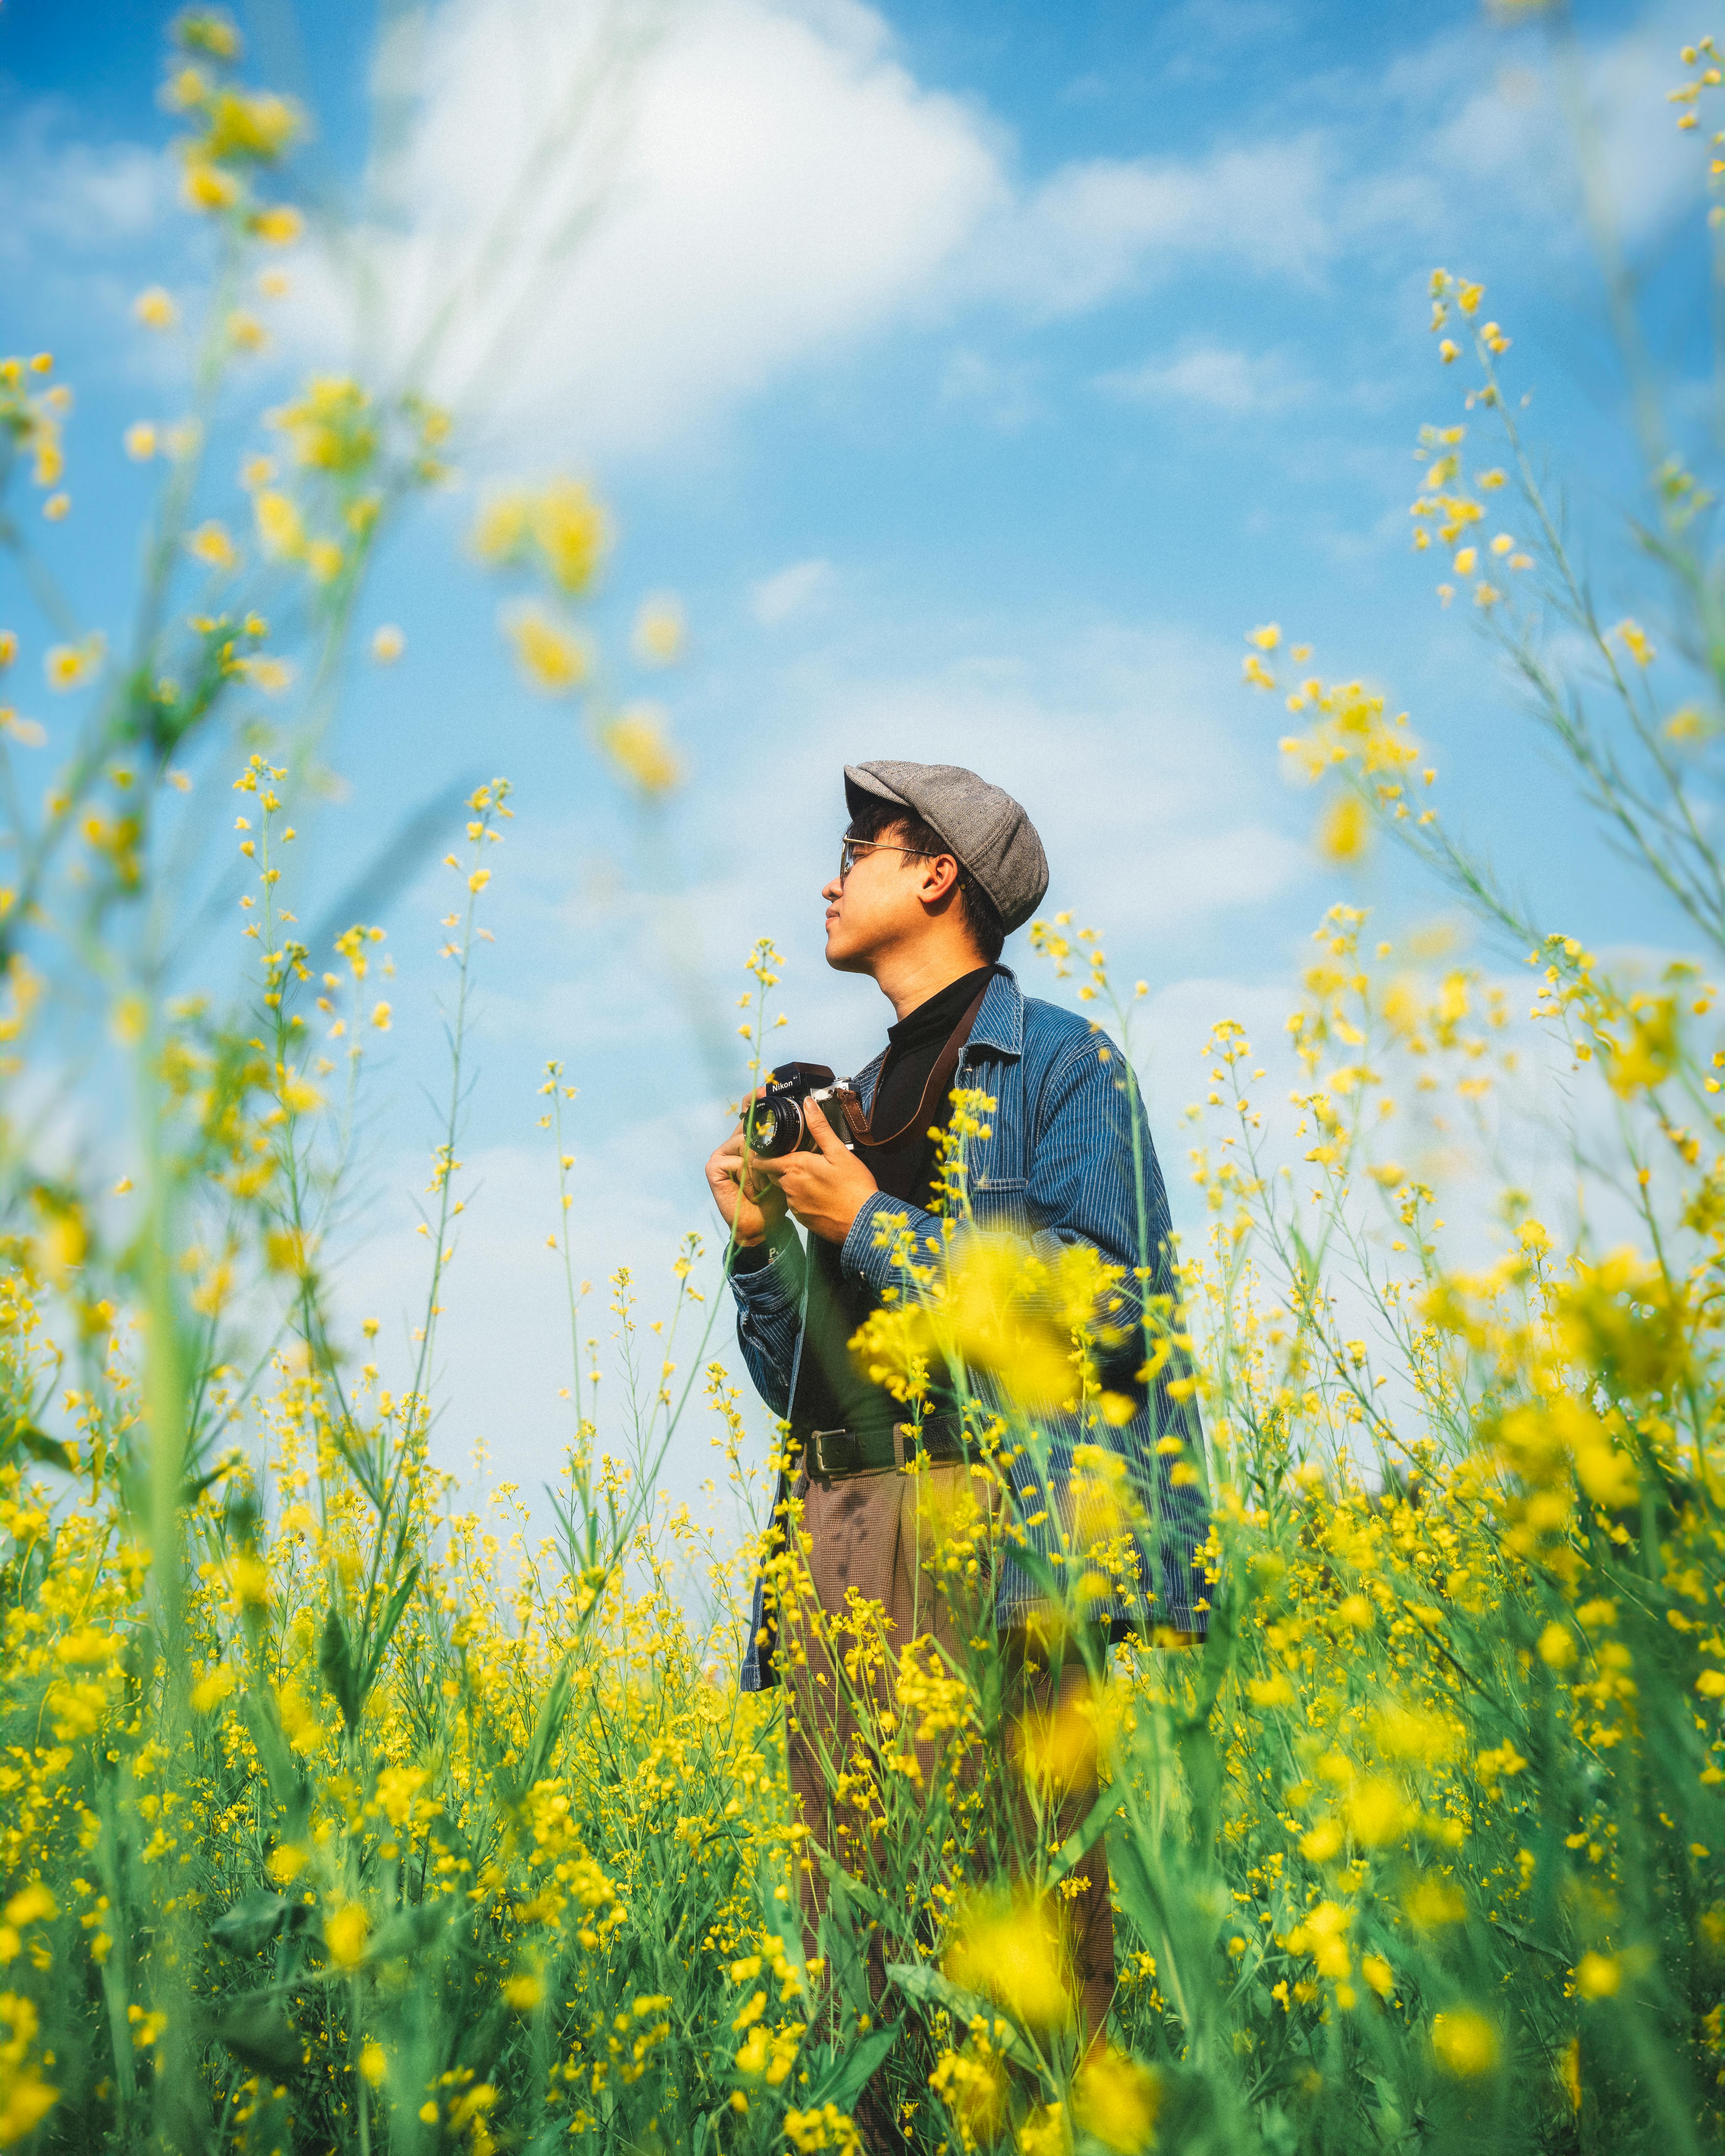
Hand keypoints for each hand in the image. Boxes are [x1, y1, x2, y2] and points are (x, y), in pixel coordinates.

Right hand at [705, 1092, 789, 1247]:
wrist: (763, 1225)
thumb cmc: (775, 1196)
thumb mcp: (787, 1166)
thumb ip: (788, 1145)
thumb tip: (803, 1118)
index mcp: (750, 1141)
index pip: (750, 1113)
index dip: (755, 1100)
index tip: (766, 1088)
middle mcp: (734, 1144)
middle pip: (747, 1126)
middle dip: (763, 1140)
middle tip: (773, 1161)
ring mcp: (722, 1155)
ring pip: (744, 1144)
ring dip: (758, 1167)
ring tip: (764, 1186)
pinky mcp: (714, 1167)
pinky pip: (734, 1160)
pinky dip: (747, 1175)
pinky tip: (752, 1190)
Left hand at [755, 1095, 879, 1245]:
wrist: (863, 1224)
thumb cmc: (853, 1187)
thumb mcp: (838, 1152)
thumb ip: (820, 1128)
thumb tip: (808, 1103)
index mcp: (794, 1168)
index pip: (762, 1161)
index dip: (761, 1154)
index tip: (769, 1149)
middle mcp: (788, 1187)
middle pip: (773, 1173)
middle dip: (780, 1166)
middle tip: (799, 1159)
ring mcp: (794, 1205)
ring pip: (785, 1189)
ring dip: (793, 1182)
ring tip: (814, 1178)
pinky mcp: (802, 1219)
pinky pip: (795, 1204)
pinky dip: (802, 1197)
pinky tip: (819, 1195)